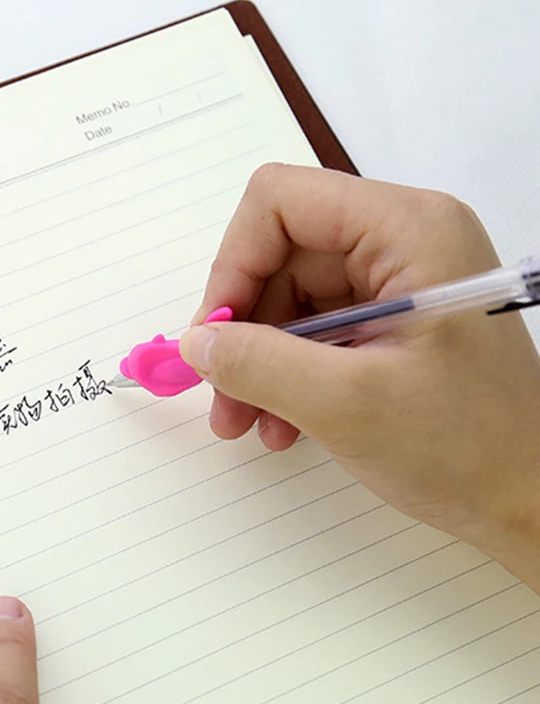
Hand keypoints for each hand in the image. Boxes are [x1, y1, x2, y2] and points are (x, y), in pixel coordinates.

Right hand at [179, 164, 539, 587]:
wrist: (531, 500)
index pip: (282, 203)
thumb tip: (197, 343)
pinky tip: (281, 424)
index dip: (234, 263)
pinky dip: (287, 372)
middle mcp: (404, 239)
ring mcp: (399, 279)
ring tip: (244, 422)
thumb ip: (258, 365)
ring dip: (258, 360)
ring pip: (290, 296)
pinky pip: (315, 329)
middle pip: (281, 253)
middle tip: (219, 393)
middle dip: (243, 327)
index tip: (216, 334)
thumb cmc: (467, 448)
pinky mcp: (394, 318)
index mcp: (408, 230)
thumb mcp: (346, 404)